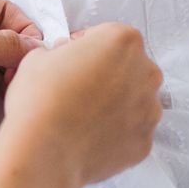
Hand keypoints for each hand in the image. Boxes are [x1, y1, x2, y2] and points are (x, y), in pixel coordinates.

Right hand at [0, 23, 162, 187]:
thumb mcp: (39, 56)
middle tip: (78, 86)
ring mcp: (149, 110)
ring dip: (115, 102)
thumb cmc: (41, 101)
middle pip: (128, 66)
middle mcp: (145, 72)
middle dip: (107, 73)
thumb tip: (66, 60)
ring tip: (83, 114)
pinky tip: (90, 134)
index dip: (85, 46)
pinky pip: (132, 130)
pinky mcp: (145, 142)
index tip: (73, 57)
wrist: (44, 152)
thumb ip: (62, 52)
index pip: (107, 36)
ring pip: (134, 99)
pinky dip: (116, 131)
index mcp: (123, 41)